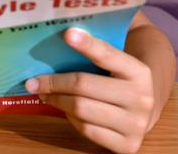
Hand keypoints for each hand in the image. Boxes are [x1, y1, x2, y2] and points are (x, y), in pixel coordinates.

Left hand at [25, 27, 154, 153]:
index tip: (67, 34)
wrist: (144, 113)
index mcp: (139, 72)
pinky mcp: (127, 145)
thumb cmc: (118, 81)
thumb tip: (61, 38)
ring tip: (44, 94)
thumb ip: (95, 52)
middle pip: (84, 85)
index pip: (107, 54)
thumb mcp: (116, 65)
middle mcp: (141, 98)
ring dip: (56, 100)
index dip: (87, 44)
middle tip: (33, 81)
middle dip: (54, 82)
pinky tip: (65, 110)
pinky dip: (70, 118)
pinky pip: (86, 129)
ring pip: (81, 109)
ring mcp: (136, 124)